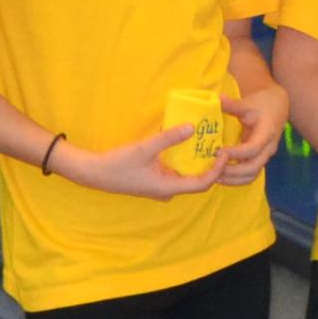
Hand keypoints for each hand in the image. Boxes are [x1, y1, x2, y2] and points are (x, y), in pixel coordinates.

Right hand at [49, 121, 217, 200]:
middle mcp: (167, 191)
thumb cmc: (118, 164)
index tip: (224, 153)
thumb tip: (192, 127)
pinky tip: (188, 146)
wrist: (94, 174)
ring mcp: (161, 187)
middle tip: (219, 147)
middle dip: (210, 166)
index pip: (202, 183)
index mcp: (168, 188)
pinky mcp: (155, 181)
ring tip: (208, 145)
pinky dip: (184, 161)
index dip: (217, 170)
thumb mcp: (144, 148)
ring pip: (186, 177)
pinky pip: (176, 173)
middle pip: (197, 181)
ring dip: (198, 163)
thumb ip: (168, 138)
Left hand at [214, 84, 288, 184]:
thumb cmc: (261, 104)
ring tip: (214, 177)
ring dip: (233, 179)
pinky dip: (235, 179)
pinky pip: (249, 175)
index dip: (236, 153)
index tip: (218, 151)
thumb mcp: (248, 103)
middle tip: (213, 168)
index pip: (253, 148)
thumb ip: (233, 105)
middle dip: (232, 171)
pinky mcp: (259, 160)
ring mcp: (264, 156)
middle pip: (253, 167)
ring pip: (251, 175)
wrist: (277, 107)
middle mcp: (268, 148)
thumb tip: (218, 98)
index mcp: (267, 133)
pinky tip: (220, 177)